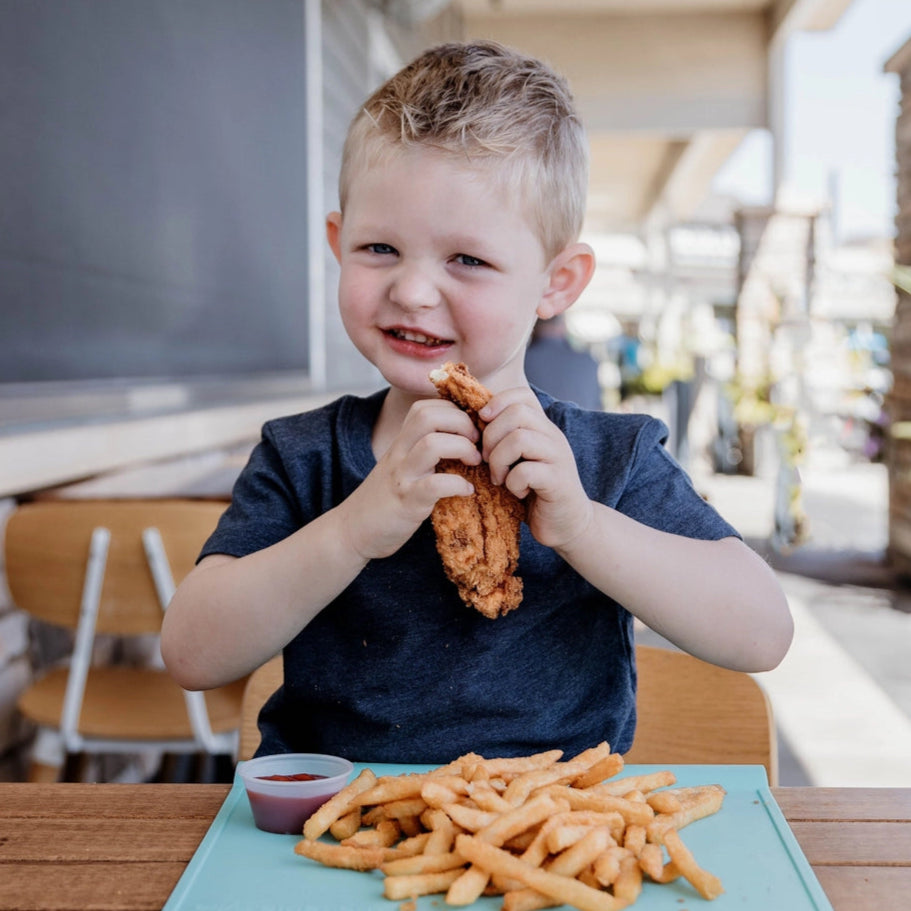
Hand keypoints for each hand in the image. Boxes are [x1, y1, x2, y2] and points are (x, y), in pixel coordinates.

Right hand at [339, 398, 481, 559]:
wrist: (353, 530)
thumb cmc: (386, 499)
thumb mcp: (403, 465)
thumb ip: (424, 450)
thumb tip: (463, 440)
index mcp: (401, 442)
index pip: (425, 406)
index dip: (454, 410)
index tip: (471, 429)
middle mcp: (399, 452)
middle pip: (428, 415)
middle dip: (461, 422)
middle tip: (476, 442)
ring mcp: (402, 476)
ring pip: (432, 443)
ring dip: (463, 448)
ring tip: (474, 462)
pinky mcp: (407, 502)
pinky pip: (435, 485)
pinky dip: (459, 485)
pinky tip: (467, 491)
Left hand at [479, 388, 593, 549]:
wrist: (567, 523)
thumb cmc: (534, 490)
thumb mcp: (518, 459)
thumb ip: (504, 439)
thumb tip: (469, 423)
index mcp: (542, 427)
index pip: (522, 394)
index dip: (497, 403)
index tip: (483, 425)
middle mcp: (553, 436)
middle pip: (516, 412)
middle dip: (491, 436)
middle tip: (486, 460)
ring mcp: (558, 458)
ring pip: (520, 438)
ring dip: (499, 460)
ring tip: (499, 477)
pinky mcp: (558, 482)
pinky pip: (526, 471)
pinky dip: (513, 483)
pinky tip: (517, 492)